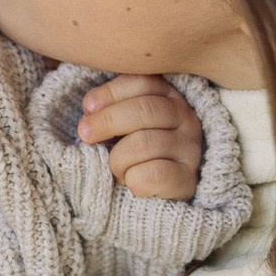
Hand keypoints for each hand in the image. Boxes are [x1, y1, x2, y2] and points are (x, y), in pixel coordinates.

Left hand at [79, 74, 202, 200]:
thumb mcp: (123, 125)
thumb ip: (110, 110)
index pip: (142, 83)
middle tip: (85, 134)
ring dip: (117, 159)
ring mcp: (190, 148)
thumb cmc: (133, 152)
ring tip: (115, 168)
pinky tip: (130, 182)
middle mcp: (186, 118)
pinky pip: (152, 175)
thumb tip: (90, 110)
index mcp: (169, 96)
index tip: (88, 108)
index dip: (111, 92)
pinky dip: (132, 180)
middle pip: (144, 110)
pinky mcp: (188, 178)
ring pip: (142, 144)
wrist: (155, 192)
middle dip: (107, 120)